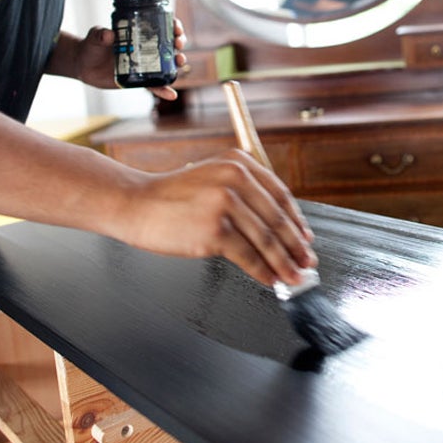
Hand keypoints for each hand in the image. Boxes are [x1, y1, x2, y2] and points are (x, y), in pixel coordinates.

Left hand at [56, 18, 187, 99]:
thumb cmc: (91, 46)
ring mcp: (144, 64)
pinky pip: (154, 85)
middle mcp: (145, 48)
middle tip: (178, 44)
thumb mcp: (95, 37)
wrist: (83, 66)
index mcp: (138, 33)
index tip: (176, 28)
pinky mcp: (139, 80)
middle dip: (179, 42)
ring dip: (177, 63)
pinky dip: (163, 90)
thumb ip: (100, 35)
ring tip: (180, 62)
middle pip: (169, 44)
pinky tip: (172, 95)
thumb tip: (108, 34)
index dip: (173, 26)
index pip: (161, 26)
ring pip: (166, 64)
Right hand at [112, 149, 315, 286]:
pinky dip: (263, 271)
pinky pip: (248, 255)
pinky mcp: (214, 229)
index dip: (296, 221)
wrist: (135, 204)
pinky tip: (269, 279)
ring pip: (266, 240)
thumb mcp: (211, 178)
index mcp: (239, 162)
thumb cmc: (171, 197)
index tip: (305, 238)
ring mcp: (225, 202)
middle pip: (277, 218)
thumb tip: (278, 229)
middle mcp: (235, 177)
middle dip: (296, 246)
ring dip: (284, 263)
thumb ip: (243, 194)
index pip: (280, 194)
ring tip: (293, 278)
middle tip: (307, 263)